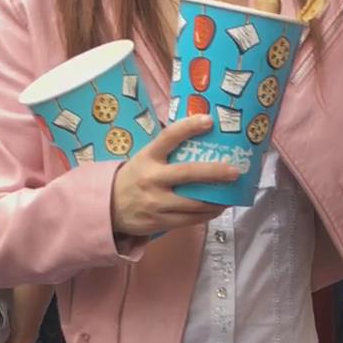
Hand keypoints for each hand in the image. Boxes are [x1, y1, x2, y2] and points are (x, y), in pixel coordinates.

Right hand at [111, 116, 241, 239]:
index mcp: (148, 157)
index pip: (169, 137)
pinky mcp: (159, 222)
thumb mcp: (144, 158)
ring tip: (231, 196)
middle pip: (188, 173)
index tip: (209, 121)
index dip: (189, 127)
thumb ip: (166, 151)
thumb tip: (199, 136)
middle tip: (235, 172)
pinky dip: (206, 215)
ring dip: (216, 201)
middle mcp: (152, 178)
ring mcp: (156, 202)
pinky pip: (189, 220)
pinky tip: (216, 209)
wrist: (108, 207)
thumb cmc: (134, 178)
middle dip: (215, 173)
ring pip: (193, 203)